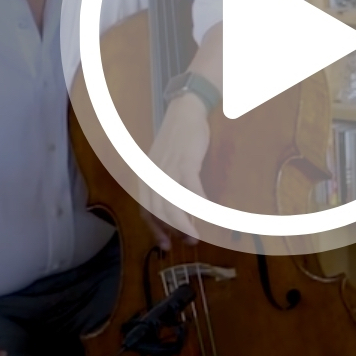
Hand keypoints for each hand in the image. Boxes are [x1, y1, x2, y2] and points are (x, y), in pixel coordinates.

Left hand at [143, 93, 208, 249]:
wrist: (185, 111)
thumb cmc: (177, 139)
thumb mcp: (165, 163)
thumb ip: (166, 184)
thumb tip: (178, 209)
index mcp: (146, 177)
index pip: (146, 210)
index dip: (156, 230)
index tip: (166, 245)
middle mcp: (153, 175)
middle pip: (158, 211)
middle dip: (173, 230)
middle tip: (189, 241)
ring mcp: (167, 169)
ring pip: (172, 204)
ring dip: (185, 223)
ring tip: (196, 235)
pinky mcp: (185, 161)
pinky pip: (191, 189)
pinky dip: (200, 204)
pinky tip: (209, 212)